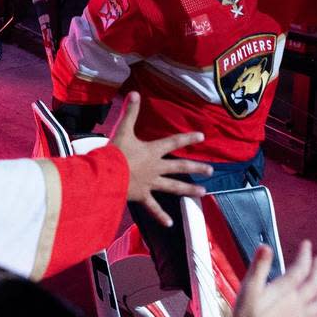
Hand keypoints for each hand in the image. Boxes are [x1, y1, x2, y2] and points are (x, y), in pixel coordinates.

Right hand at [110, 92, 212, 226]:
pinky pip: (153, 207)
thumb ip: (130, 113)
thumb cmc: (114, 152)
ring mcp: (150, 183)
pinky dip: (161, 216)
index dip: (188, 138)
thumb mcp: (122, 130)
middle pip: (180, 167)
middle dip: (196, 168)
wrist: (106, 175)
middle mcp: (156, 167)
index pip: (174, 142)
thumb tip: (134, 93)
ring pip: (173, 187)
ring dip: (188, 190)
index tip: (202, 137)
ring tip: (203, 192)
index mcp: (152, 151)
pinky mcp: (142, 196)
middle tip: (211, 171)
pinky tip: (170, 223)